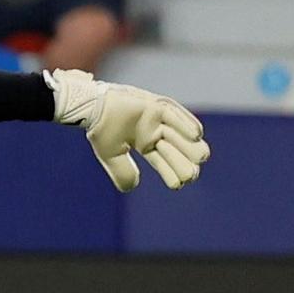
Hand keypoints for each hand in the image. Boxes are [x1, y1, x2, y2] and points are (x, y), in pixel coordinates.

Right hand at [47, 69, 209, 191]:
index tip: (179, 185)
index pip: (160, 160)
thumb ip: (122, 172)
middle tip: (193, 175)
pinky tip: (197, 135)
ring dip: (190, 145)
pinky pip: (174, 114)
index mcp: (143, 142)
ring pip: (177, 134)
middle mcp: (153, 130)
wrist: (91, 108)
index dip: (169, 172)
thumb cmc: (100, 130)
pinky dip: (186, 124)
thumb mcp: (111, 156)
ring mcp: (156, 117)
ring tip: (202, 158)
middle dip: (182, 161)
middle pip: (172, 148)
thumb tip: (133, 187)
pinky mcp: (156, 105)